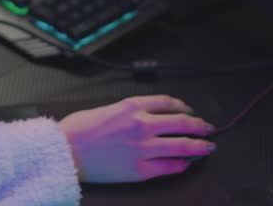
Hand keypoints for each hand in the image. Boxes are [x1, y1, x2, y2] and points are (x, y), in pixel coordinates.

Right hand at [58, 95, 215, 182]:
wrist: (64, 151)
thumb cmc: (77, 130)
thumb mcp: (104, 110)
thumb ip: (127, 112)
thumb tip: (144, 118)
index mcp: (131, 106)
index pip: (167, 102)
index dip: (183, 106)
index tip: (189, 110)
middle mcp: (141, 124)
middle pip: (182, 122)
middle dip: (199, 125)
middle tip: (208, 128)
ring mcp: (143, 148)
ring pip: (182, 145)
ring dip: (199, 146)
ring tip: (207, 147)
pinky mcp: (140, 169)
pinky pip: (169, 166)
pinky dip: (181, 164)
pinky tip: (186, 164)